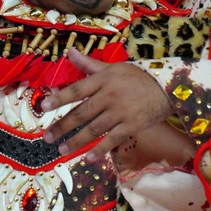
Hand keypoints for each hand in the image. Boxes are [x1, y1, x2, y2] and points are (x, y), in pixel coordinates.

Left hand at [42, 48, 174, 160]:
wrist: (167, 88)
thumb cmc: (138, 77)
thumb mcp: (114, 67)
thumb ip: (90, 64)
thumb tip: (69, 52)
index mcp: (103, 80)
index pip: (77, 90)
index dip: (59, 98)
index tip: (44, 108)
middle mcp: (109, 95)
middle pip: (81, 113)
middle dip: (62, 126)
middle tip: (47, 137)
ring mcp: (120, 112)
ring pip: (93, 129)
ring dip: (75, 141)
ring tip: (61, 149)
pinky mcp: (131, 125)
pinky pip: (111, 140)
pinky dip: (99, 150)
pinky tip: (87, 158)